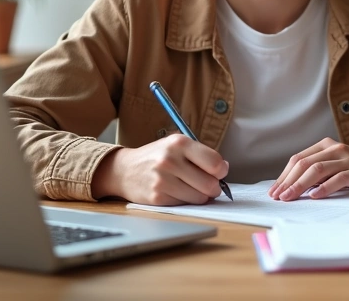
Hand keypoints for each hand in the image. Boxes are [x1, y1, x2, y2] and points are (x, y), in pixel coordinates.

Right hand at [91, 135, 228, 205]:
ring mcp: (163, 180)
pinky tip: (177, 192)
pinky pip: (185, 205)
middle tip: (208, 185)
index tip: (219, 172)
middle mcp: (170, 160)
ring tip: (192, 188)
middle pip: (210, 184)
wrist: (125, 170)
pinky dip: (186, 201)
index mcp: (179, 143)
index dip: (221, 170)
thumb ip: (200, 155)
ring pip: (199, 197)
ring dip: (201, 196)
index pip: (215, 162)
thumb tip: (224, 169)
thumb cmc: (157, 157)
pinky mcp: (158, 197)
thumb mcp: (176, 145)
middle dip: (214, 187)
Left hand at [267, 138, 348, 200]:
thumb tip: (293, 188)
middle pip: (304, 163)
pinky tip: (315, 196)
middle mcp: (335, 149)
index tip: (274, 191)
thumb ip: (320, 173)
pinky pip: (338, 178)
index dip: (284, 175)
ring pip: (317, 170)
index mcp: (327, 146)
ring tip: (289, 198)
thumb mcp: (338, 167)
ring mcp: (348, 159)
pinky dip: (325, 188)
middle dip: (288, 181)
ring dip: (300, 185)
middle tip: (277, 197)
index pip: (298, 159)